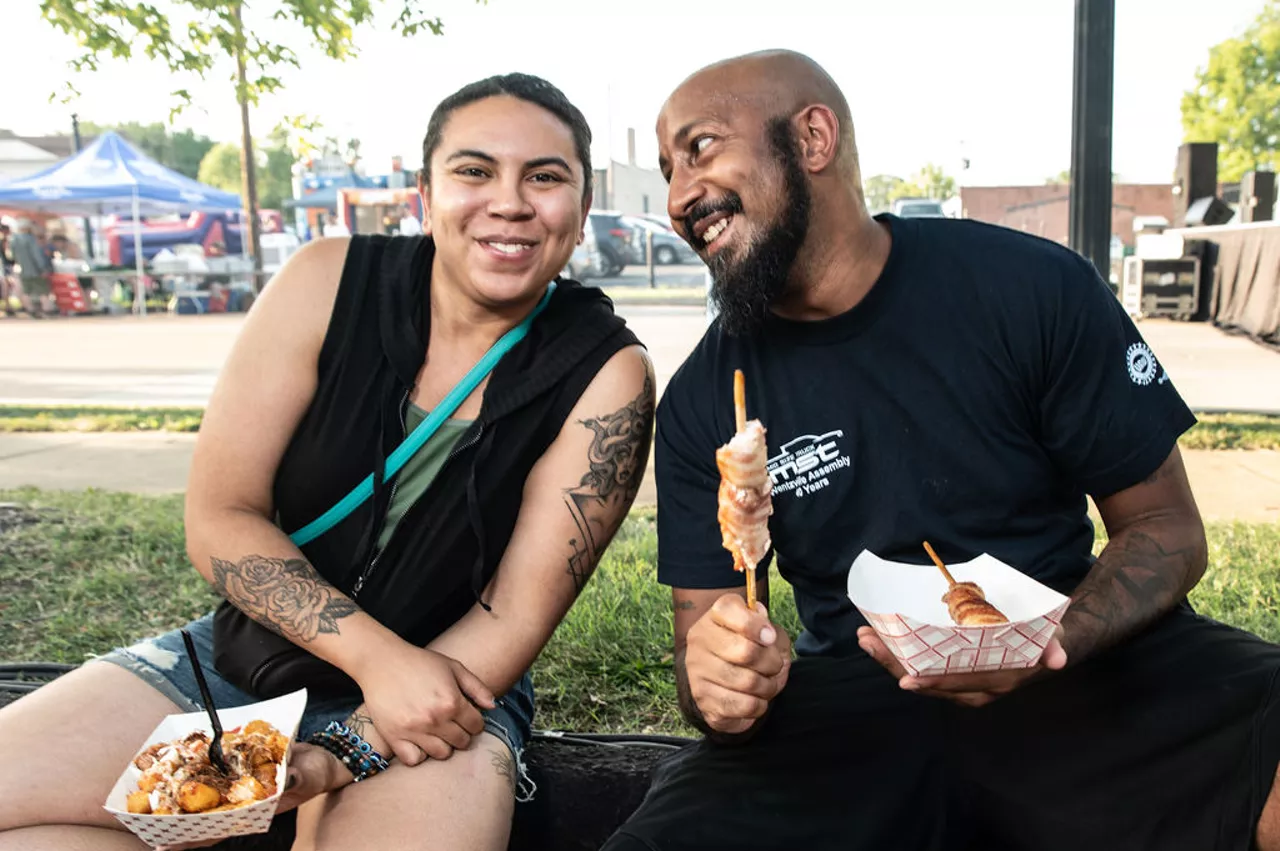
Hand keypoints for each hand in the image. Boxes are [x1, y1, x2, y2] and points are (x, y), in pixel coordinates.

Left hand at [154, 743, 349, 848]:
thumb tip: (286, 779)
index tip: (167, 845)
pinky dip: (201, 771)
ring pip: (208, 799)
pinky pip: (218, 772)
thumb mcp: (309, 775)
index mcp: (256, 810)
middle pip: (205, 819)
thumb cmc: (317, 772)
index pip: (219, 829)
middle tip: (148, 830)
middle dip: (178, 826)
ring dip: (183, 801)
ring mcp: (241, 786)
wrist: (323, 758)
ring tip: (154, 804)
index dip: (194, 838)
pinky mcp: (242, 768)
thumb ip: (296, 778)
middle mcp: (244, 802)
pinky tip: (181, 768)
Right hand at [354, 643, 495, 765]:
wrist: (382, 661)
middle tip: (452, 724)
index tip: (467, 717)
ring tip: (438, 733)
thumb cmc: (420, 662)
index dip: (475, 721)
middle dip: (461, 734)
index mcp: (452, 701)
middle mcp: (435, 719)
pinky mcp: (394, 737)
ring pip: (442, 754)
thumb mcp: (453, 667)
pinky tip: (419, 741)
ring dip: (444, 745)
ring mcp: (414, 730)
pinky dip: (418, 754)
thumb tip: (493, 707)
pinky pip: (414, 760)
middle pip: (462, 742)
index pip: (476, 726)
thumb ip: (477, 687)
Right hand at [685, 594, 790, 734]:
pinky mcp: (704, 701)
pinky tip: (756, 698)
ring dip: (769, 687)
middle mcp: (700, 641)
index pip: (729, 611)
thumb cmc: (747, 645)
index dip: (757, 625)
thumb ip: (768, 626)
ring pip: (748, 683)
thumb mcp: (762, 627)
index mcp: (714, 616)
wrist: (718, 673)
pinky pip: (745, 707)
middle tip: (775, 665)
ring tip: (768, 683)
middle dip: (772, 662)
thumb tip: (768, 635)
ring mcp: (697, 672)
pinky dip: (760, 705)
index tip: (770, 637)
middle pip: (746, 652)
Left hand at [856, 625, 1066, 706]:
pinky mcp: (945, 670)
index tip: (907, 681)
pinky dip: (895, 652)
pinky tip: (875, 637)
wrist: (1038, 643)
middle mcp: (969, 688)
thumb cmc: (1040, 639)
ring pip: (915, 674)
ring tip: (864, 637)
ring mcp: (954, 680)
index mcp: (992, 684)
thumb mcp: (1050, 641)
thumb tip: (1058, 660)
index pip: (957, 687)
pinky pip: (916, 665)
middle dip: (895, 664)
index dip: (933, 684)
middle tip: (868, 642)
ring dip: (888, 657)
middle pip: (926, 681)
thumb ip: (1053, 648)